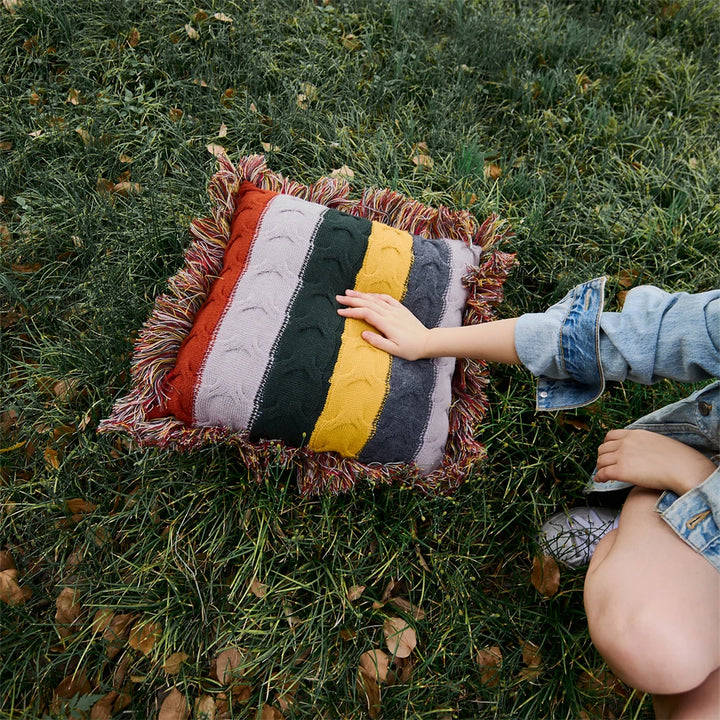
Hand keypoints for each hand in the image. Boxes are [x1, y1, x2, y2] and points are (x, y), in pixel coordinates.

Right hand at [336, 290, 430, 359]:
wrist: (428, 342)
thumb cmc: (411, 349)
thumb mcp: (394, 350)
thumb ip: (378, 342)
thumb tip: (363, 334)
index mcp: (387, 324)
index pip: (365, 314)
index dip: (351, 312)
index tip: (340, 311)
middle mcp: (390, 314)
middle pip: (368, 303)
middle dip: (352, 300)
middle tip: (338, 298)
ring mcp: (396, 310)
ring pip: (375, 299)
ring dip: (361, 295)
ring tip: (348, 293)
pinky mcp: (400, 309)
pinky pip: (386, 298)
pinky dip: (375, 295)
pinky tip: (368, 295)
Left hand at [595, 428, 715, 495]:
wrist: (684, 468)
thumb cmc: (678, 458)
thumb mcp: (658, 442)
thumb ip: (645, 444)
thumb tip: (642, 453)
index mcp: (634, 434)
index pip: (610, 436)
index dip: (606, 445)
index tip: (607, 452)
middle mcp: (625, 443)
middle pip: (603, 448)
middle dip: (602, 457)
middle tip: (604, 465)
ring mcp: (622, 456)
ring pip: (601, 461)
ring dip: (600, 468)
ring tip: (602, 474)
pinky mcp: (622, 470)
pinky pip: (603, 473)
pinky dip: (599, 477)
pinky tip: (601, 481)